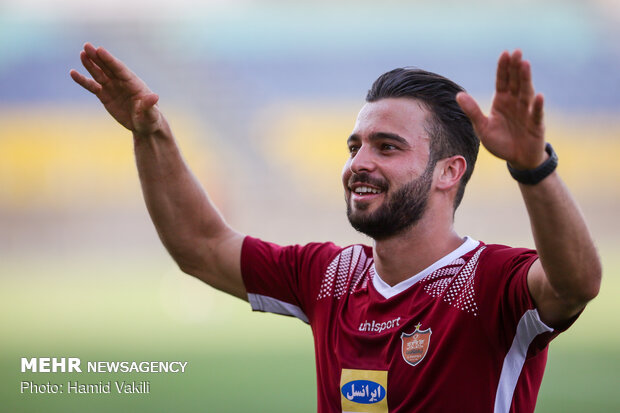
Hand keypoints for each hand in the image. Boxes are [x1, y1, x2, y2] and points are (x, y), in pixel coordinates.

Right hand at [70, 43, 162, 135]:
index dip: (110, 60)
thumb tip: (154, 96)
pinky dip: (83, 80)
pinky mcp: (105, 96)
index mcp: (134, 83)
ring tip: (82, 54)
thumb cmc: (150, 119)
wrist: (144, 126)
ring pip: (99, 74)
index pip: (120, 69)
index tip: (100, 50)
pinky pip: (92, 87)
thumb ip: (149, 105)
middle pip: (108, 67)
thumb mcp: (151, 114)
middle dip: (98, 57)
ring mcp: (113, 88)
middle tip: (87, 46)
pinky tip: (73, 73)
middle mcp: (122, 83)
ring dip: (90, 65)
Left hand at [456, 50, 545, 169]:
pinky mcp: (536, 124)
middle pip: (516, 82)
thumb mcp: (482, 128)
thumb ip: (472, 111)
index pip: (502, 81)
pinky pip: (536, 114)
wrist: (517, 159)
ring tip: (525, 64)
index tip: (504, 53)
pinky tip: (539, 96)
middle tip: (517, 52)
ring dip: (526, 79)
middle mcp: (515, 103)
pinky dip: (538, 106)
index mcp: (501, 101)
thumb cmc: (500, 142)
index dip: (503, 68)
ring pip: (526, 93)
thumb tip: (459, 95)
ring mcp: (527, 112)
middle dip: (516, 68)